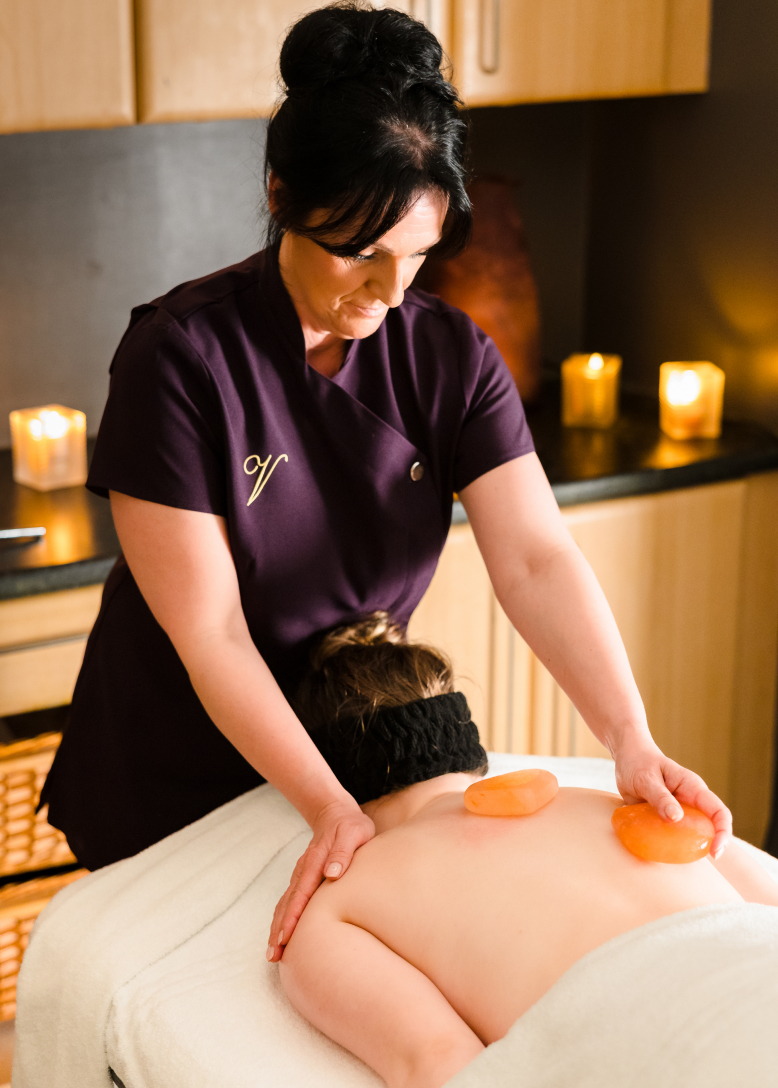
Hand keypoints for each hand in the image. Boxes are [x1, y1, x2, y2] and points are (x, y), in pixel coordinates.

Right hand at [267, 797, 374, 962]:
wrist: (335, 813)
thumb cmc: (350, 825)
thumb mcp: (354, 833)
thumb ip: (342, 852)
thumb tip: (331, 873)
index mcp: (315, 861)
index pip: (302, 893)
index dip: (293, 916)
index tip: (285, 937)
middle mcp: (303, 870)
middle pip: (288, 903)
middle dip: (279, 929)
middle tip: (274, 955)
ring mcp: (300, 875)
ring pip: (284, 904)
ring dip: (277, 928)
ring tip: (273, 954)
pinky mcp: (302, 879)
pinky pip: (288, 901)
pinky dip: (281, 919)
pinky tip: (279, 935)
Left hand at [612, 737, 731, 858]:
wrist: (627, 757)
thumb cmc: (638, 763)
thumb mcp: (647, 778)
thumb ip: (660, 797)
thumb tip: (676, 818)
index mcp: (692, 789)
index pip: (718, 811)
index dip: (722, 832)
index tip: (715, 851)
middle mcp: (690, 802)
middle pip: (708, 827)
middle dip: (707, 845)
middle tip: (695, 859)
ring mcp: (677, 811)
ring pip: (689, 834)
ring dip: (685, 848)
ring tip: (674, 858)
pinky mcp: (663, 818)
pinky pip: (670, 835)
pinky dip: (666, 845)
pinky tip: (656, 852)